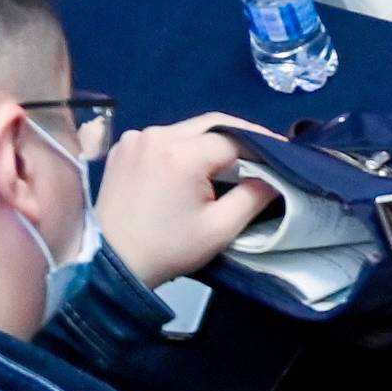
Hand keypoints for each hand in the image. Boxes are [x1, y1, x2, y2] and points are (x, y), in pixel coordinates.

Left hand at [91, 111, 274, 285]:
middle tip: (262, 152)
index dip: (262, 145)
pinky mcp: (123, 146)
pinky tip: (190, 166)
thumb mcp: (219, 230)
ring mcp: (136, 138)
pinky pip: (164, 137)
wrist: (109, 265)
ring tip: (227, 162)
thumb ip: (254, 197)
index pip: (235, 138)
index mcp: (182, 153)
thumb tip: (273, 175)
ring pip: (188, 129)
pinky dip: (182, 146)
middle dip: (239, 136)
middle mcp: (158, 134)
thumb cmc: (166, 249)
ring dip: (210, 141)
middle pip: (212, 124)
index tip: (283, 152)